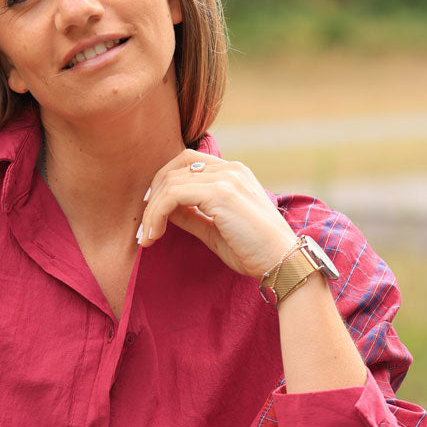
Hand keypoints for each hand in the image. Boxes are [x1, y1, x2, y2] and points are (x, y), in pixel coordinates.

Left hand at [138, 149, 296, 278]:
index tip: (151, 215)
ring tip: (146, 238)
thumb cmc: (253, 252)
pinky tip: (154, 236)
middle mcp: (230, 169)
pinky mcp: (221, 193)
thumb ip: (191, 215)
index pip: (187, 163)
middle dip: (153, 196)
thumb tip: (166, 211)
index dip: (163, 185)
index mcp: (233, 174)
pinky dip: (157, 215)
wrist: (282, 262)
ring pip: (170, 181)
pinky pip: (174, 195)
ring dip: (151, 211)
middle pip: (175, 166)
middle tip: (143, 228)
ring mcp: (227, 178)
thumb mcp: (214, 230)